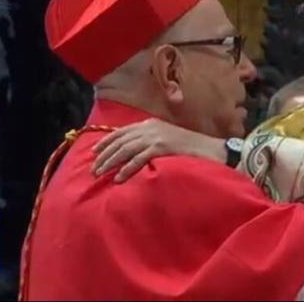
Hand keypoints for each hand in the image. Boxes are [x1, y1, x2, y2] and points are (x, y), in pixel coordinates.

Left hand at [91, 118, 223, 182]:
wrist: (210, 149)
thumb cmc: (189, 148)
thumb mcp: (166, 139)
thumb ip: (149, 142)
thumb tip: (130, 153)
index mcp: (150, 124)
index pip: (122, 131)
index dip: (106, 141)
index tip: (94, 152)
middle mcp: (150, 128)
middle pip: (121, 141)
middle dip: (105, 155)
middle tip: (93, 169)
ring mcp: (156, 137)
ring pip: (126, 149)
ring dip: (111, 162)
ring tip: (101, 174)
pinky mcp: (162, 147)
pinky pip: (139, 159)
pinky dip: (127, 169)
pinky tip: (119, 178)